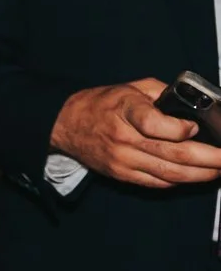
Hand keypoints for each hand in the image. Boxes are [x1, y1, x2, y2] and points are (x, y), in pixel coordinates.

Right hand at [50, 79, 220, 188]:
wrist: (65, 125)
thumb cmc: (101, 104)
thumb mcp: (130, 87)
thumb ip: (162, 93)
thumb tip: (193, 103)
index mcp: (125, 110)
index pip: (156, 125)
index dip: (181, 130)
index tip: (196, 127)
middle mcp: (124, 139)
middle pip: (174, 155)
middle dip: (210, 159)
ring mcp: (123, 161)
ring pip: (171, 174)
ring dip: (202, 175)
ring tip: (220, 169)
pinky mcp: (122, 175)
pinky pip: (158, 183)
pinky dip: (182, 181)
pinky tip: (197, 175)